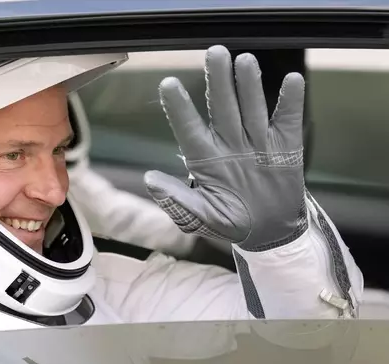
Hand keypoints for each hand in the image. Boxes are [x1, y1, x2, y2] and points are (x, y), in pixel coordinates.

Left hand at [144, 45, 306, 250]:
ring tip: (245, 60)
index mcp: (205, 158)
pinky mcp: (285, 146)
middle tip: (214, 53)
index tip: (169, 84)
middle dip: (218, 81)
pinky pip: (288, 121)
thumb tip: (150, 179)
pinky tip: (291, 82)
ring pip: (251, 107)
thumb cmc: (229, 222)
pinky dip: (290, 102)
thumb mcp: (200, 217)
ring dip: (249, 85)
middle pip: (222, 107)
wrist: (269, 232)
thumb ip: (177, 200)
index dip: (180, 107)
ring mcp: (257, 141)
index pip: (189, 127)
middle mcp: (229, 143)